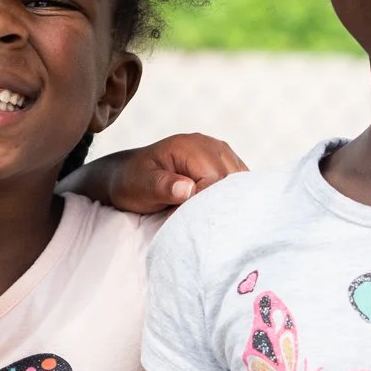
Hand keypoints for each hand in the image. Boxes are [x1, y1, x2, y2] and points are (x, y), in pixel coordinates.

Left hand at [100, 133, 249, 213]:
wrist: (129, 175)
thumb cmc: (132, 181)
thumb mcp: (141, 185)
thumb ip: (163, 186)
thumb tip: (188, 189)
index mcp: (190, 146)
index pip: (214, 179)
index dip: (203, 204)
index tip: (183, 219)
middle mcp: (210, 146)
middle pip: (231, 181)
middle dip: (217, 205)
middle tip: (198, 224)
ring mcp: (221, 154)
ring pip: (241, 184)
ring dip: (227, 203)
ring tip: (206, 218)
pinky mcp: (226, 166)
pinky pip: (240, 184)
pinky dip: (232, 199)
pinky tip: (217, 212)